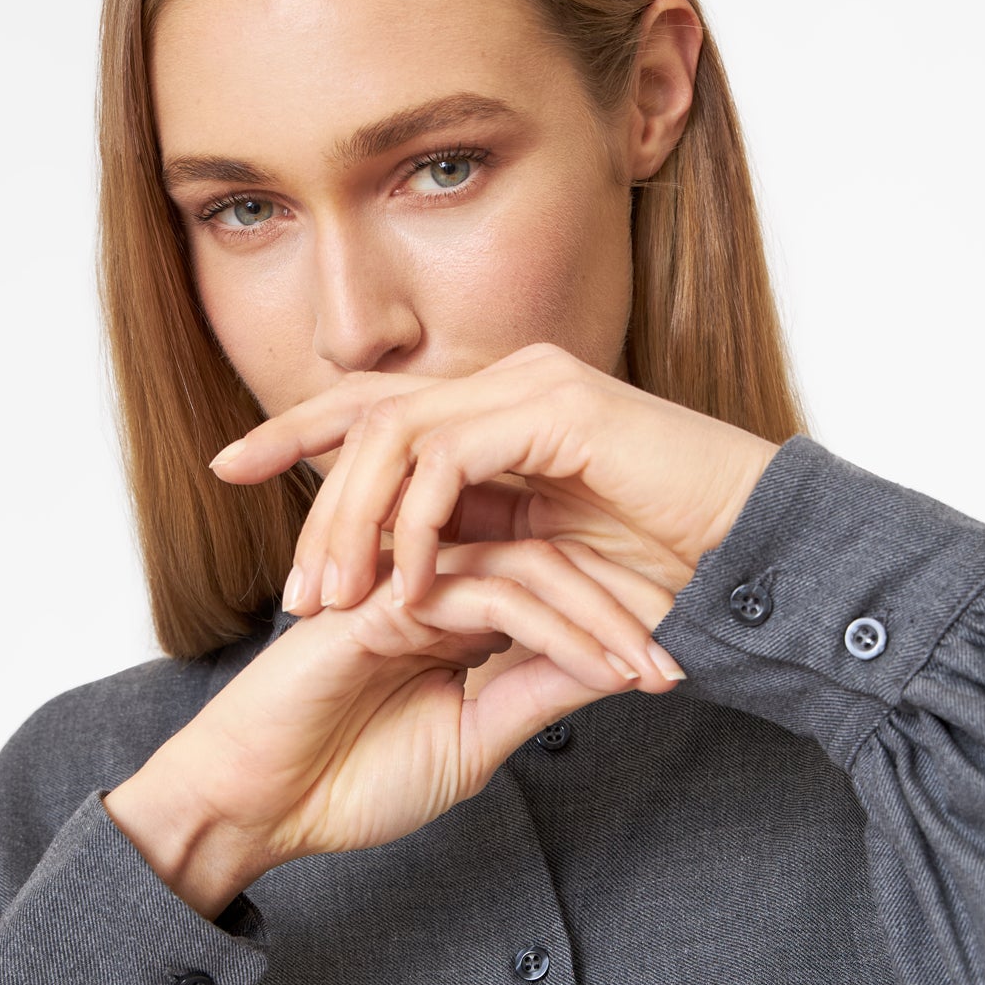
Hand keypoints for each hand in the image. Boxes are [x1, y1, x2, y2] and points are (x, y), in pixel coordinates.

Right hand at [104, 535, 684, 917]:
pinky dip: (549, 629)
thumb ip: (535, 695)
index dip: (617, 627)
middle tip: (682, 661)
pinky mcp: (377, 600)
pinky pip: (483, 594)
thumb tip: (618, 669)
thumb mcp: (473, 743)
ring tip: (650, 668)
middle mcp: (430, 585)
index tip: (675, 674)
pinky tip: (598, 666)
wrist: (256, 810)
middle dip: (623, 614)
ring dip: (600, 620)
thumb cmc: (349, 783)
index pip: (548, 589)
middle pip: (549, 563)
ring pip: (526, 568)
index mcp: (450, 614)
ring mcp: (402, 583)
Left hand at [207, 343, 781, 618]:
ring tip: (328, 603)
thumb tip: (387, 575)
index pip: (374, 407)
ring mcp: (535, 385)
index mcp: (498, 409)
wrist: (758, 556)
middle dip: (303, 484)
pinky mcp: (560, 409)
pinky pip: (451, 458)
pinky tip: (406, 584)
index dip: (295, 432)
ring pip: (395, 433)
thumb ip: (469, 545)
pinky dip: (416, 523)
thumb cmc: (667, 569)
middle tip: (284, 584)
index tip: (226, 469)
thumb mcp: (537, 561)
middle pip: (367, 413)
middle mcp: (508, 382)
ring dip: (352, 522)